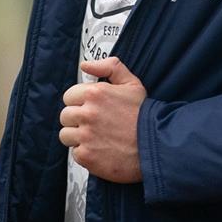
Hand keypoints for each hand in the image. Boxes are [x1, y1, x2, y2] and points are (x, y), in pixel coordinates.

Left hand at [59, 57, 146, 182]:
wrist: (155, 145)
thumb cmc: (144, 115)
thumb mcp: (131, 83)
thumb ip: (109, 67)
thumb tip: (86, 65)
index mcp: (94, 93)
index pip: (69, 96)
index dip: (79, 102)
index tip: (90, 108)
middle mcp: (87, 113)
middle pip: (65, 116)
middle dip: (77, 120)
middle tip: (94, 124)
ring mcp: (85, 136)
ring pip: (65, 135)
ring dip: (78, 137)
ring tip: (96, 137)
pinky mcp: (86, 156)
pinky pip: (74, 153)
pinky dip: (85, 153)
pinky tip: (100, 149)